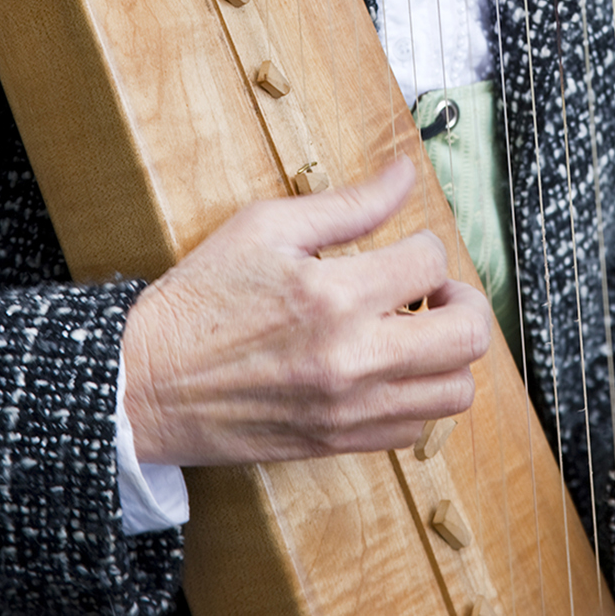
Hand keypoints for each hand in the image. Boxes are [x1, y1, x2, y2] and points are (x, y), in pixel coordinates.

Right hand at [122, 156, 490, 464]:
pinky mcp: (338, 443)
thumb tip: (404, 172)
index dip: (423, 243)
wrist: (145, 383)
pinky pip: (415, 429)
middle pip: (468, 335)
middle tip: (431, 290)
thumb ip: (348, 204)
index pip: (430, 261)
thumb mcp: (266, 228)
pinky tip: (386, 366)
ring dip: (447, 352)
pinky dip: (416, 395)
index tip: (403, 245)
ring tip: (412, 329)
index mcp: (333, 296)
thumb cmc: (200, 299)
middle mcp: (352, 359)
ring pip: (454, 391)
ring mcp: (349, 410)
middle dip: (463, 300)